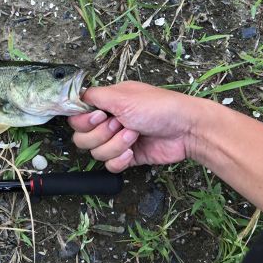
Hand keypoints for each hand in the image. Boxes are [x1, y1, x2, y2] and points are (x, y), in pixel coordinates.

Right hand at [68, 81, 196, 172]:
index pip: (77, 119)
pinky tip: (133, 152)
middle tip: (120, 124)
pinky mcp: (127, 158)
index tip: (101, 117)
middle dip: (101, 134)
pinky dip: (120, 160)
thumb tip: (76, 97)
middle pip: (82, 139)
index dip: (85, 121)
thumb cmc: (158, 107)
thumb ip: (94, 95)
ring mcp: (117, 141)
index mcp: (105, 105)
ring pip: (96, 154)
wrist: (186, 130)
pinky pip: (110, 166)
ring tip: (133, 136)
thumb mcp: (122, 95)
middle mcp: (108, 122)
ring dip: (115, 145)